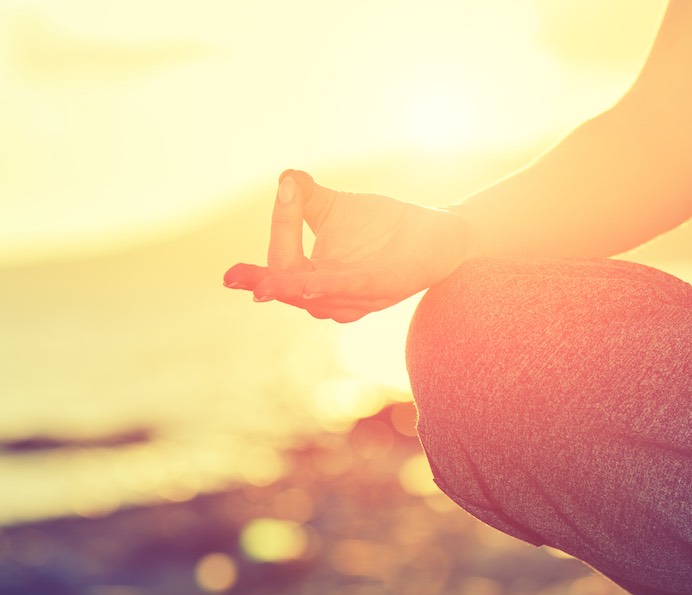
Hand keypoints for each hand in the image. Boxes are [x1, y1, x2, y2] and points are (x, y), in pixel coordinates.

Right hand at [224, 170, 473, 321]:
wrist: (437, 231)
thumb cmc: (383, 226)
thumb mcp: (335, 208)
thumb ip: (304, 196)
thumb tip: (284, 177)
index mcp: (313, 279)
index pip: (281, 261)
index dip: (280, 227)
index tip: (286, 189)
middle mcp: (331, 297)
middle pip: (288, 289)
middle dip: (261, 283)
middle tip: (233, 277)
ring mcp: (357, 298)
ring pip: (315, 297)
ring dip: (290, 290)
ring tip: (263, 286)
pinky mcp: (383, 287)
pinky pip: (351, 290)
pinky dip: (329, 287)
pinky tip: (310, 282)